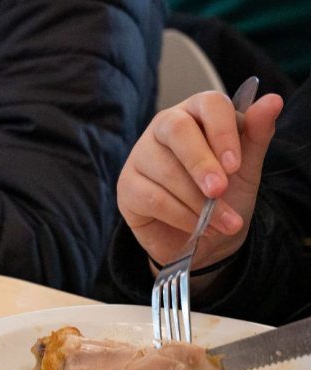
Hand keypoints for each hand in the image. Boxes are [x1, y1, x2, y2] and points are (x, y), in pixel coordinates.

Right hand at [118, 90, 283, 272]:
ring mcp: (140, 156)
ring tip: (223, 222)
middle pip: (177, 130)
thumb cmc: (225, 194)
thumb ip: (257, 135)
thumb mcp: (247, 167)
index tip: (235, 166)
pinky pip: (153, 198)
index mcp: (196, 113)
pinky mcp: (127, 187)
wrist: (206, 237)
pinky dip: (181, 216)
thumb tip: (273, 100)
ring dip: (198, 201)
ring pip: (166, 170)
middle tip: (220, 190)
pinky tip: (199, 228)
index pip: (208, 104)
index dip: (222, 132)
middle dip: (201, 163)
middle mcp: (163, 127)